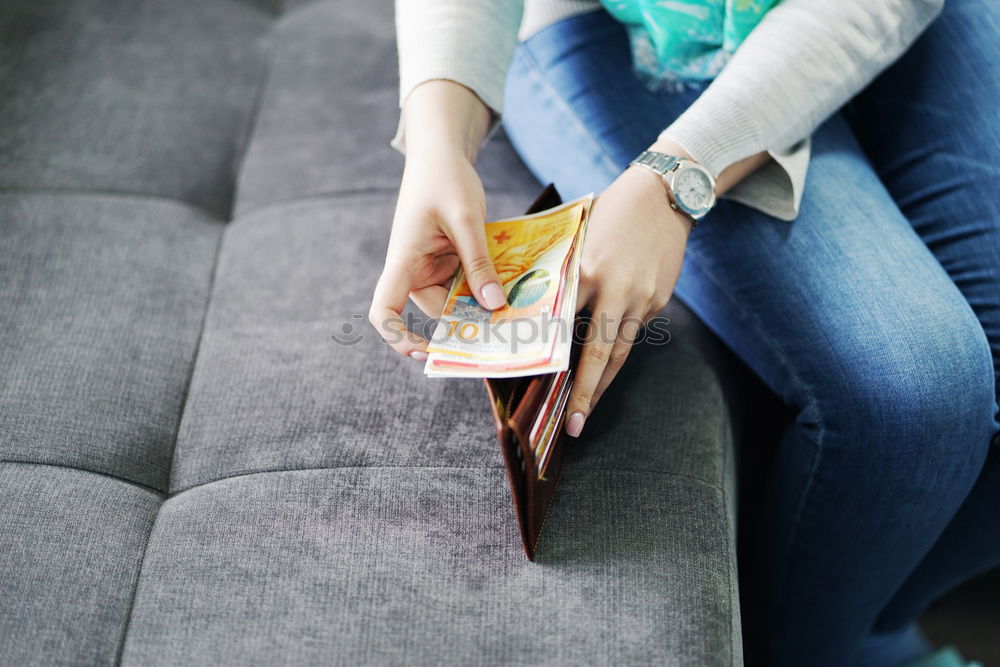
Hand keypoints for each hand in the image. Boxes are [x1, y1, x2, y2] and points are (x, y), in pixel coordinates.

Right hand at [369, 148, 505, 359]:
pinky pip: (468, 285)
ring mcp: (432, 268)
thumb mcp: (467, 218)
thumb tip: (494, 306)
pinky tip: (514, 288)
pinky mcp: (449, 263)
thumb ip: (479, 262)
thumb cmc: (445, 179)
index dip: (398, 336)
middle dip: (469, 322)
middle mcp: (414, 271)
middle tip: (510, 331)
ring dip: (484, 303)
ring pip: (459, 301)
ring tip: (519, 308)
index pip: (384, 309)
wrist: (441, 155)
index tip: (425, 352)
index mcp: (403, 260)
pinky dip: (487, 287)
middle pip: (439, 311)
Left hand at [564, 162, 690, 437]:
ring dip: (602, 384)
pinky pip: (633, 332)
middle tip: (572, 426)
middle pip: (597, 353)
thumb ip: (563, 276)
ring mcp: (641, 299)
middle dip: (584, 394)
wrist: (664, 194)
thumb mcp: (578, 239)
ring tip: (586, 411)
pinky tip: (602, 368)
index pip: (563, 326)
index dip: (550, 360)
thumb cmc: (608, 213)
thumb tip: (541, 315)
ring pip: (619, 352)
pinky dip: (616, 351)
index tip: (537, 387)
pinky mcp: (658, 301)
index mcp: (586, 271)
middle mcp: (615, 289)